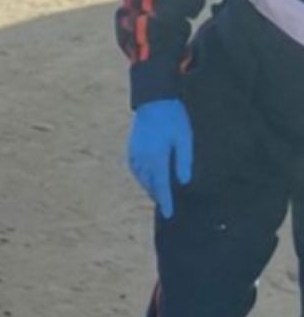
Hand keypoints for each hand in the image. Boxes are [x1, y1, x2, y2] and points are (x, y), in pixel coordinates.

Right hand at [127, 99, 193, 219]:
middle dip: (158, 195)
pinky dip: (144, 178)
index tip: (169, 214)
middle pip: (151, 185)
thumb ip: (184, 161)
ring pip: (142, 179)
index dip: (166, 201)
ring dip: (150, 187)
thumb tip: (184, 182)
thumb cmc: (173, 119)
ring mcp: (134, 156)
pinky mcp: (131, 151)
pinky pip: (137, 171)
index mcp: (157, 158)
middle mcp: (143, 160)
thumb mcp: (185, 139)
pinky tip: (150, 179)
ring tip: (159, 194)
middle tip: (166, 205)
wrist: (153, 102)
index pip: (162, 186)